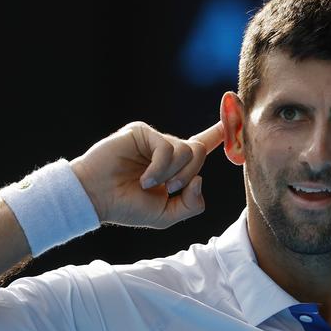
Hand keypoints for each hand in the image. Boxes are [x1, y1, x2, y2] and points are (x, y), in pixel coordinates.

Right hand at [70, 121, 223, 228]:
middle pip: (199, 151)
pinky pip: (168, 148)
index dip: (219, 132)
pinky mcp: (142, 133)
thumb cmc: (128, 207)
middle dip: (189, 175)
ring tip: (149, 184)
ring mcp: (155, 140)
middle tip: (169, 189)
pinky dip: (160, 169)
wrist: (97, 199)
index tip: (234, 114)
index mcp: (175, 167)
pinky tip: (144, 179)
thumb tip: (200, 179)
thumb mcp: (167, 215)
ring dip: (173, 174)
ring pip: (187, 150)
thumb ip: (192, 204)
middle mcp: (167, 150)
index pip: (202, 145)